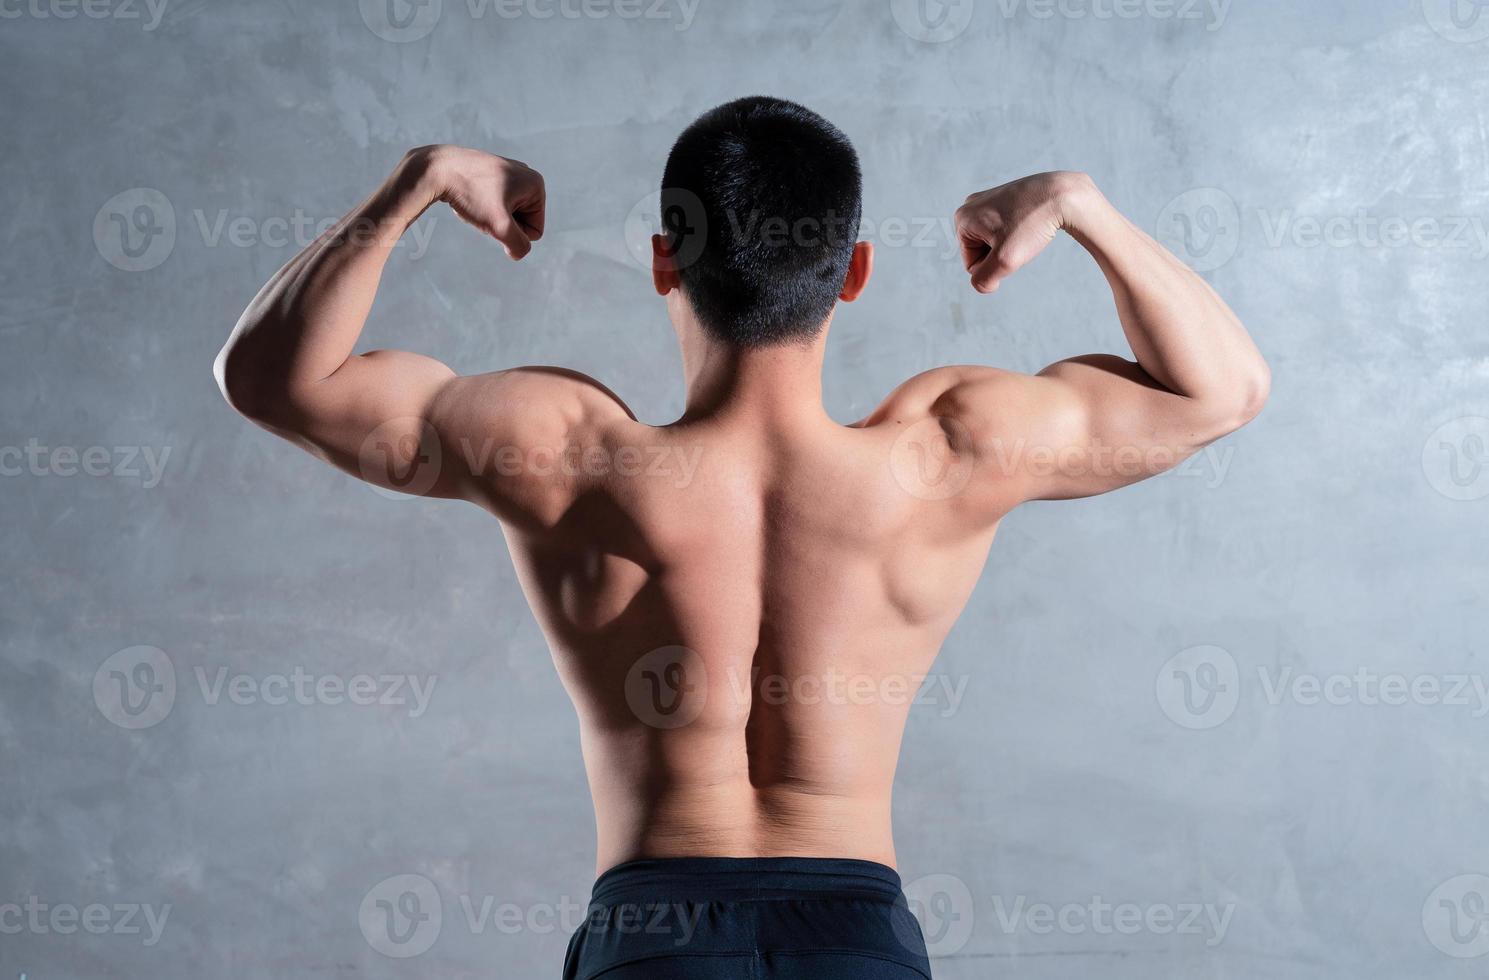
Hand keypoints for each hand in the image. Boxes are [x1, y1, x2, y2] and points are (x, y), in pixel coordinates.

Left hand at [419, 145, 545, 259]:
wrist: (436, 169)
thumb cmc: (470, 193)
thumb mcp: (499, 225)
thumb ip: (518, 245)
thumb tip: (519, 253)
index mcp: (536, 184)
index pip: (535, 231)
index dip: (512, 232)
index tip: (494, 214)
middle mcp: (526, 176)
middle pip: (521, 223)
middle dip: (500, 224)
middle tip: (481, 208)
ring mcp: (508, 173)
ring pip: (504, 215)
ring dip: (488, 217)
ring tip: (473, 201)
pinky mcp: (491, 174)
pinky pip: (492, 205)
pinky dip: (479, 207)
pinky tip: (467, 195)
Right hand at [954, 171, 1094, 292]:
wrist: (1063, 195)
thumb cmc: (1032, 224)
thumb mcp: (1005, 260)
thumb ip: (984, 280)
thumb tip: (982, 285)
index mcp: (962, 219)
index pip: (972, 265)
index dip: (994, 265)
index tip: (1012, 246)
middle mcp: (970, 206)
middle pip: (981, 251)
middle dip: (1001, 252)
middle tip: (1020, 238)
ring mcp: (988, 200)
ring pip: (995, 240)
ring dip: (1011, 243)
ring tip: (1026, 229)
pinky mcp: (1005, 197)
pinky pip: (1006, 227)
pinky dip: (1018, 230)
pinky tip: (1030, 221)